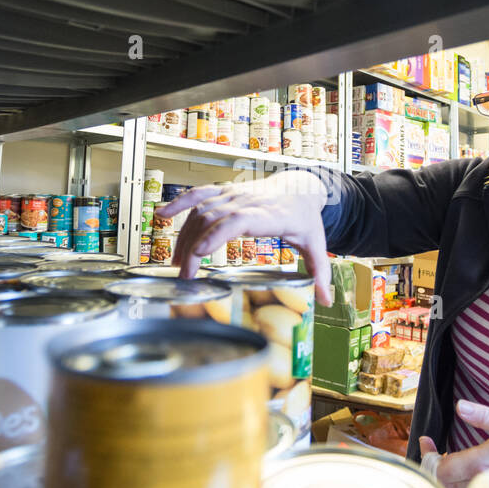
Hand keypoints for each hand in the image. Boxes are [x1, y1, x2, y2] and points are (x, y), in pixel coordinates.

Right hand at [156, 171, 333, 305]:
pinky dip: (179, 204)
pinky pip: (198, 194)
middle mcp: (248, 202)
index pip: (239, 220)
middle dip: (194, 247)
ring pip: (202, 210)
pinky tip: (161, 216)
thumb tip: (327, 300)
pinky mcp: (225, 192)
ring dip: (185, 236)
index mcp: (271, 215)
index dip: (217, 234)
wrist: (301, 187)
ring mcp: (234, 195)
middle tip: (185, 276)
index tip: (200, 252)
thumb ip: (321, 272)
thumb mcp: (317, 244)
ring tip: (176, 264)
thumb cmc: (306, 217)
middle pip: (214, 219)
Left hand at [418, 400, 488, 487]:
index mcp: (479, 465)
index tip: (426, 441)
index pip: (439, 469)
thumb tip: (461, 406)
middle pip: (440, 483)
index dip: (427, 455)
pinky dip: (451, 487)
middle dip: (430, 465)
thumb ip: (484, 415)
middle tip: (430, 448)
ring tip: (440, 458)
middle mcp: (478, 483)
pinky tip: (455, 472)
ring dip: (439, 477)